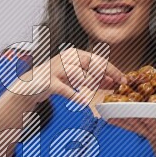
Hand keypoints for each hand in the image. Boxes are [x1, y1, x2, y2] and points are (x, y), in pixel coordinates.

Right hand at [9, 48, 124, 106]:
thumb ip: (94, 78)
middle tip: (117, 86)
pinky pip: (64, 89)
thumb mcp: (77, 77)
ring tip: (99, 93)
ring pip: (79, 75)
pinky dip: (74, 95)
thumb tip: (114, 81)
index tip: (124, 79)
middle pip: (91, 64)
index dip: (112, 69)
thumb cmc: (56, 79)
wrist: (31, 85)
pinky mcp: (49, 82)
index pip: (98, 59)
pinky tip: (83, 102)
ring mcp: (57, 69)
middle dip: (106, 74)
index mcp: (75, 54)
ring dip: (91, 85)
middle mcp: (66, 58)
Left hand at [104, 109, 155, 156]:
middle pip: (155, 125)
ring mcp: (153, 135)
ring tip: (114, 112)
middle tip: (138, 109)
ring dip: (127, 119)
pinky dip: (120, 123)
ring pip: (139, 126)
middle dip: (147, 118)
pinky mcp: (145, 134)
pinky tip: (109, 117)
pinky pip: (132, 128)